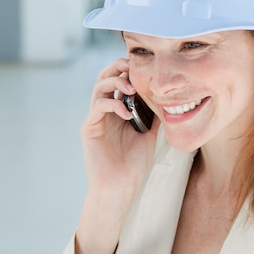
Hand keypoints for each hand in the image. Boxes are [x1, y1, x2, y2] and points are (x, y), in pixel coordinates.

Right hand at [81, 58, 158, 195]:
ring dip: (116, 82)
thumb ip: (153, 114)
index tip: (145, 66)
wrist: (120, 187)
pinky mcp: (88, 128)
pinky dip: (113, 104)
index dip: (129, 70)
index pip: (120, 81)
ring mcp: (95, 118)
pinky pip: (98, 106)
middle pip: (105, 77)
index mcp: (118, 111)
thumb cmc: (133, 164)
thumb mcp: (149, 134)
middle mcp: (104, 111)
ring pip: (99, 87)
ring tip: (131, 88)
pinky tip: (127, 114)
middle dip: (118, 67)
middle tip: (133, 66)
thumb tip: (164, 97)